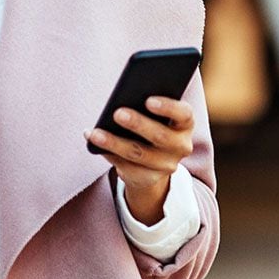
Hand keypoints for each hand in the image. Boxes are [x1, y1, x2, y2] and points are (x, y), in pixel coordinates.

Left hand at [86, 96, 194, 223]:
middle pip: (160, 136)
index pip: (183, 114)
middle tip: (117, 113)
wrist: (153, 161)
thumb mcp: (155, 114)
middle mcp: (181, 146)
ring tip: (96, 133)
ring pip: (138, 154)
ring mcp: (166, 165)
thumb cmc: (151, 124)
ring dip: (115, 143)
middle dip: (137, 124)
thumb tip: (122, 100)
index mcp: (185, 124)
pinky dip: (108, 153)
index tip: (148, 100)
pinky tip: (93, 141)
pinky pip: (126, 167)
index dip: (168, 107)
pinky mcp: (148, 178)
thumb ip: (146, 105)